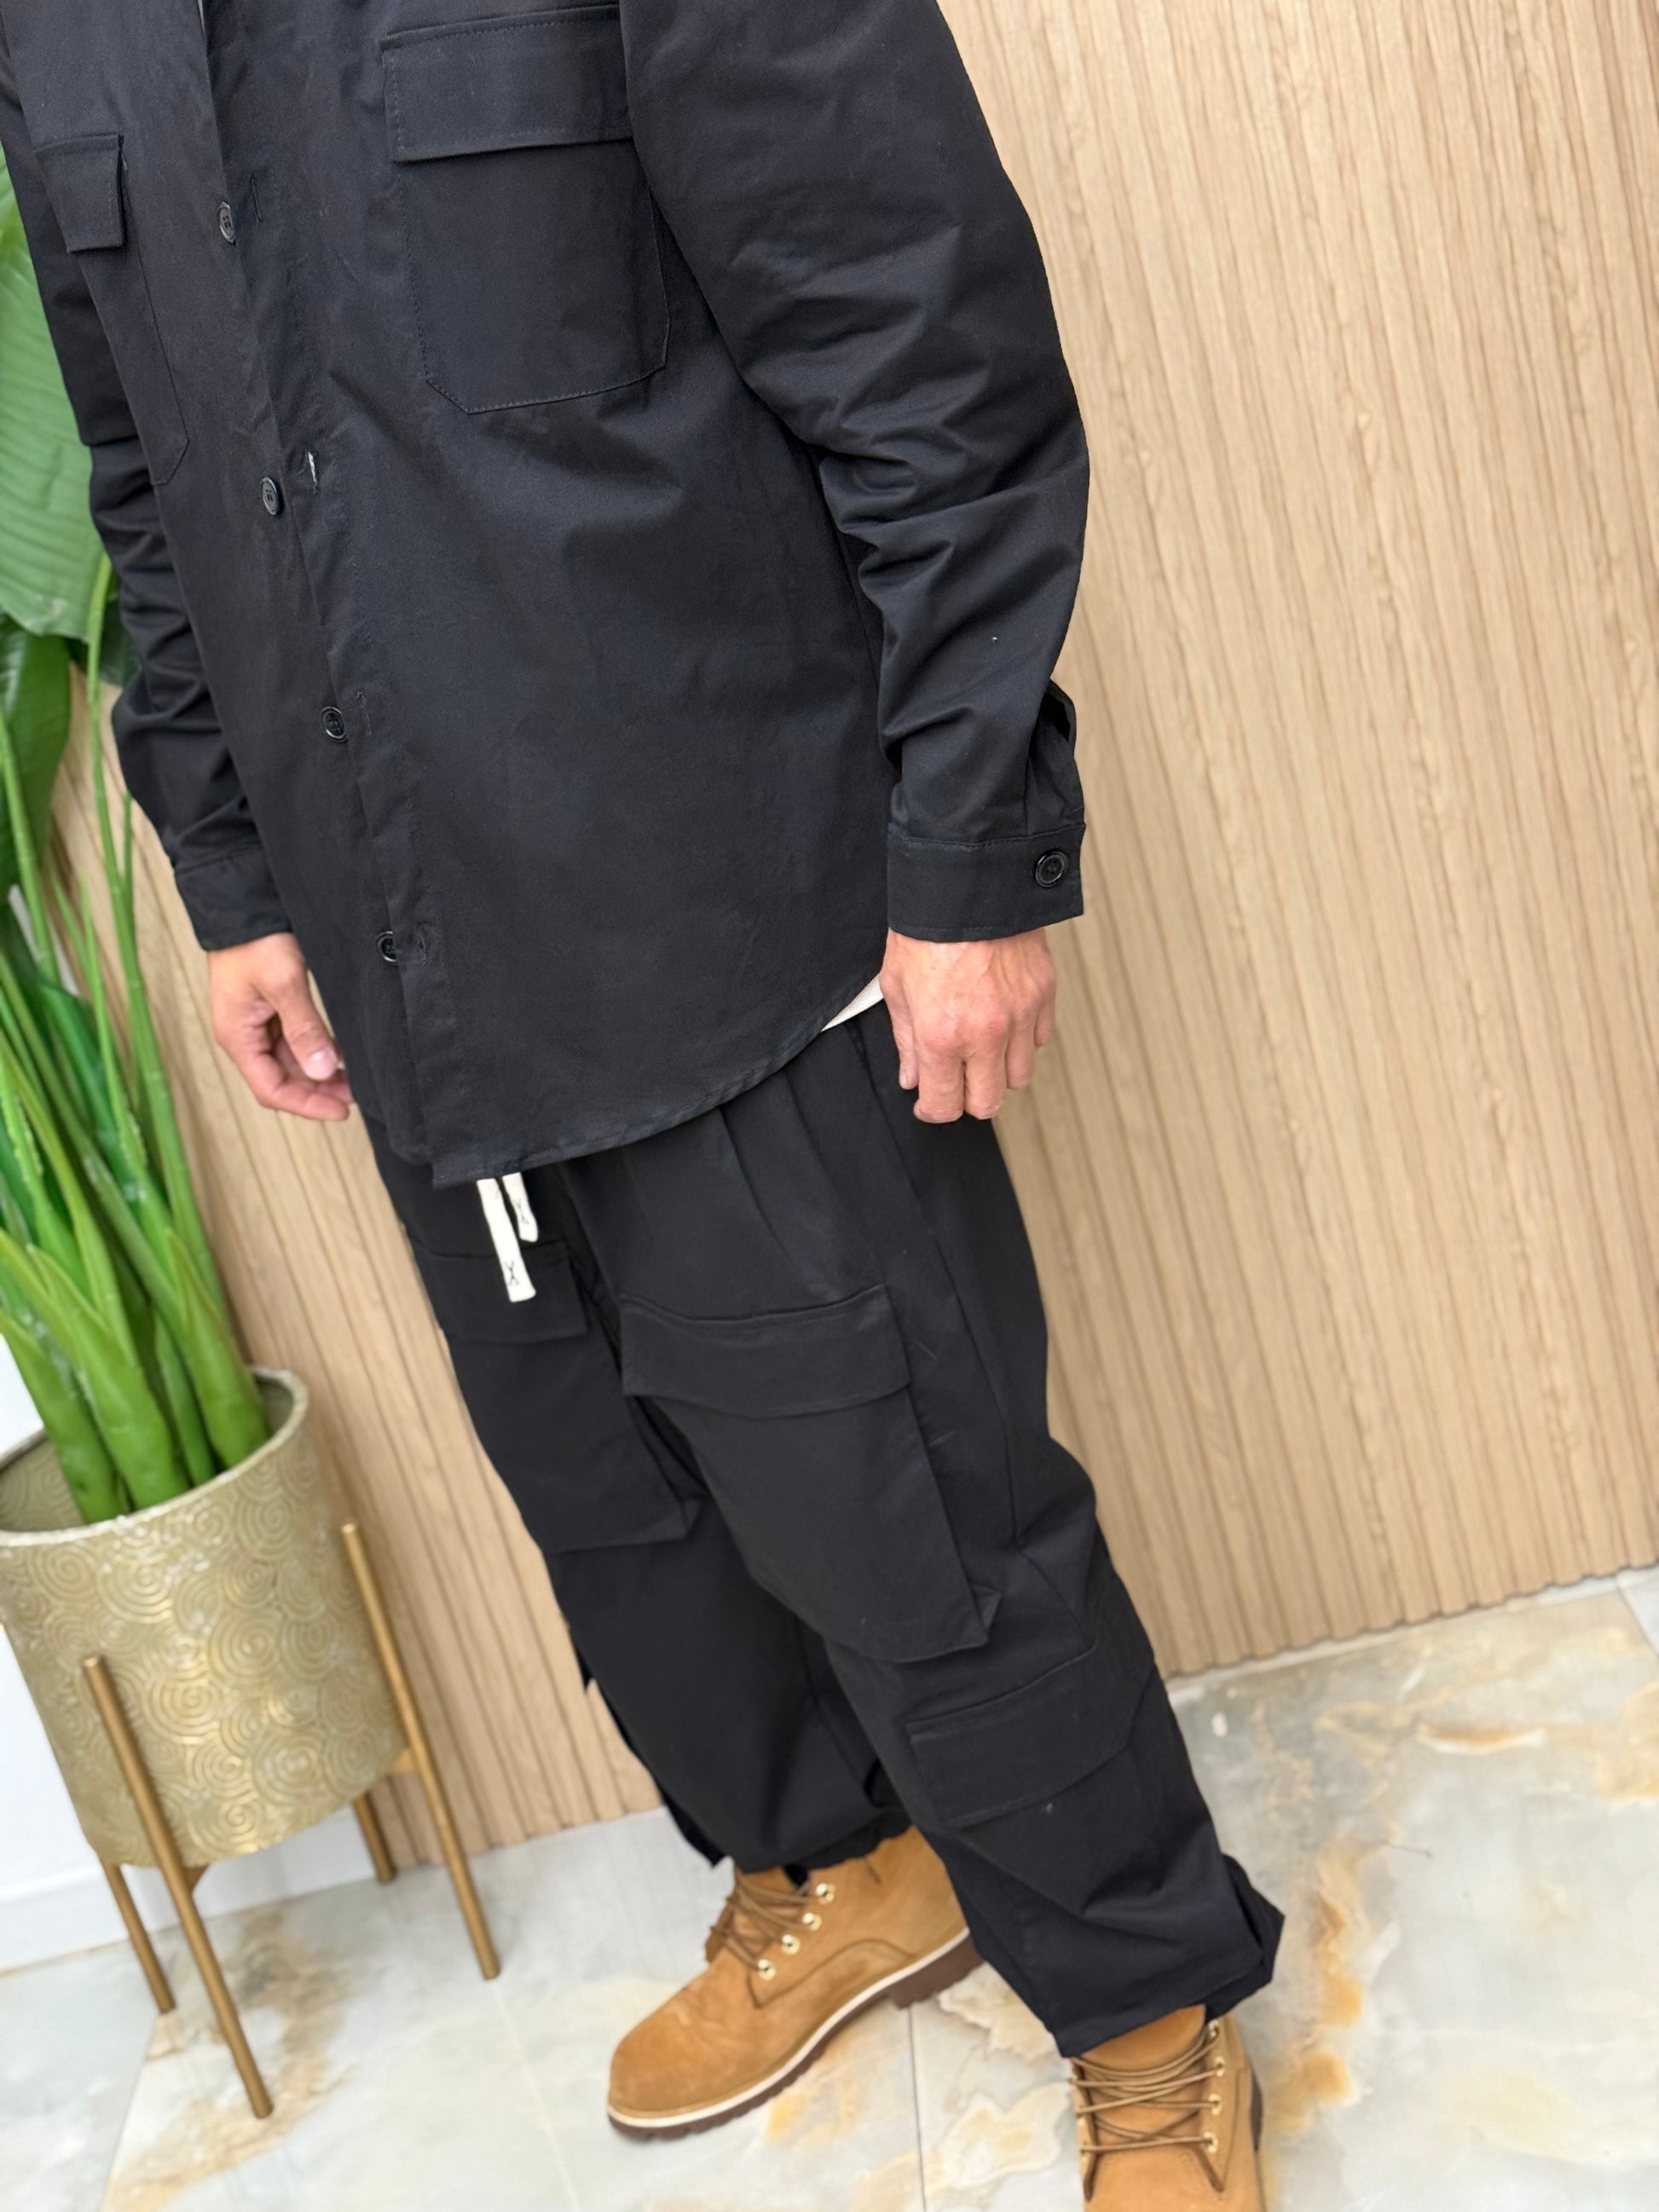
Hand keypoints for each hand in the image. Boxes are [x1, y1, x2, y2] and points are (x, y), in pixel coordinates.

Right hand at [206, 933, 353, 1120]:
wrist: (245, 903)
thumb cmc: (256, 939)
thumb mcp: (284, 985)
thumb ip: (304, 1029)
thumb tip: (323, 1070)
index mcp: (238, 1036)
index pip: (271, 1089)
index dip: (307, 1105)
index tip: (341, 1110)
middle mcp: (245, 1035)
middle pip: (283, 1079)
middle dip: (318, 1090)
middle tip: (356, 1095)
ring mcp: (257, 1023)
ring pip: (291, 1061)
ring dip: (320, 1072)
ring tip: (354, 1078)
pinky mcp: (271, 1009)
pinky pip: (294, 1040)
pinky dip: (317, 1049)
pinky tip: (341, 1053)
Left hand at [879, 927, 1056, 1121]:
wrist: (969, 883)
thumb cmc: (927, 930)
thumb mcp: (897, 986)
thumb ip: (906, 1040)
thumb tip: (913, 1078)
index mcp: (941, 1036)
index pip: (945, 1106)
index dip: (931, 1110)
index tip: (928, 1102)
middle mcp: (985, 1035)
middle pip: (988, 1104)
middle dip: (968, 1099)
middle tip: (955, 1080)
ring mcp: (1020, 1017)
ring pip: (1019, 1077)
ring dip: (998, 1072)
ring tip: (980, 1050)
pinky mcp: (1043, 995)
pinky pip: (1039, 1040)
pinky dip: (1023, 1041)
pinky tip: (1003, 1023)